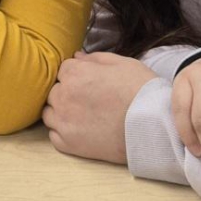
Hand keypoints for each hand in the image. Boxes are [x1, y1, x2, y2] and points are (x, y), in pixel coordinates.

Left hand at [42, 52, 156, 163]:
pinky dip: (63, 131)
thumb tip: (77, 57)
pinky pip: (54, 134)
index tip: (89, 82)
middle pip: (55, 90)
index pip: (63, 69)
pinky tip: (81, 129)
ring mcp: (63, 121)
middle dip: (67, 92)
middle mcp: (64, 96)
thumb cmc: (139, 91)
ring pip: (50, 113)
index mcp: (75, 73)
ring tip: (83, 114)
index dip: (77, 74)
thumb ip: (94, 58)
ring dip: (61, 111)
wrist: (151, 126)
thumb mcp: (122, 63)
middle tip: (88, 99)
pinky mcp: (67, 144)